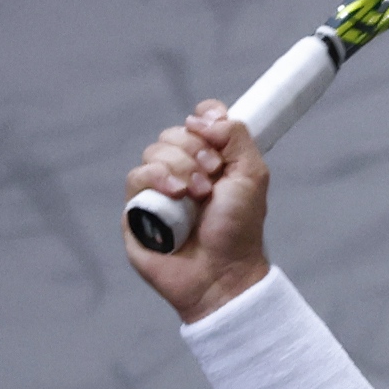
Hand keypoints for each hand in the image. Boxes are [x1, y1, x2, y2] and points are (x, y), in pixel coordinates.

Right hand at [124, 103, 272, 320]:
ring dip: (179, 167)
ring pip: (153, 151)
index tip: (215, 133)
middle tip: (212, 177)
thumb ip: (236, 137)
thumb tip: (205, 116)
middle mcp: (184, 171)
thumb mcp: (252, 176)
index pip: (199, 120)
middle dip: (195, 149)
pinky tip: (176, 197)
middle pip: (174, 133)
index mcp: (213, 161)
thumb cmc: (239, 230)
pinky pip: (136, 175)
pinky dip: (157, 180)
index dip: (204, 119)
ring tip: (197, 194)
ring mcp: (158, 188)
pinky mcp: (137, 207)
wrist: (222, 271)